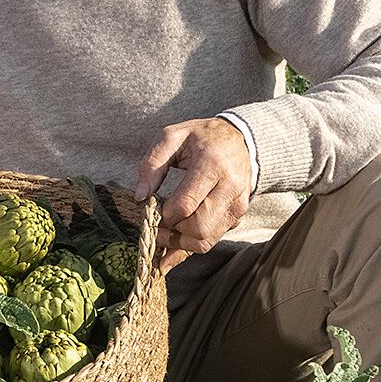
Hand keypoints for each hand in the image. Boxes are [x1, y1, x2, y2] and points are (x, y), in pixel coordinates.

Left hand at [133, 117, 254, 268]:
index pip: (185, 205)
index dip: (164, 214)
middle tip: (157, 224)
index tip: (152, 209)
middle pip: (198, 228)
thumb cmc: (201, 137)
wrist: (239, 139)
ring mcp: (237, 205)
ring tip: (165, 231)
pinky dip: (191, 245)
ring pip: (206, 241)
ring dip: (181, 243)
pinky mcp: (238, 216)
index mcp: (212, 165)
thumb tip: (141, 197)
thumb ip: (151, 164)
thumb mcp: (172, 137)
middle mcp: (230, 188)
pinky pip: (212, 240)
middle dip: (173, 232)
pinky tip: (176, 240)